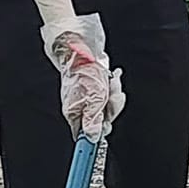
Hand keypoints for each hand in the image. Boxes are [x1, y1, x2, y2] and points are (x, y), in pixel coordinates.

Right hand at [42, 18, 124, 138]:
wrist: (83, 50)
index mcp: (74, 114)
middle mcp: (80, 109)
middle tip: (110, 96)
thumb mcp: (94, 100)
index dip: (98, 132)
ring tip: (111, 83)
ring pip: (108, 107)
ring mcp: (88, 99)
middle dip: (112, 108)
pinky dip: (113, 87)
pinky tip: (112, 78)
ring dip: (114, 94)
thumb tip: (93, 137)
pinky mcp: (95, 91)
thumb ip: (94, 120)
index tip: (106, 127)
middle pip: (101, 121)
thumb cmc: (86, 72)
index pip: (85, 135)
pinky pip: (109, 95)